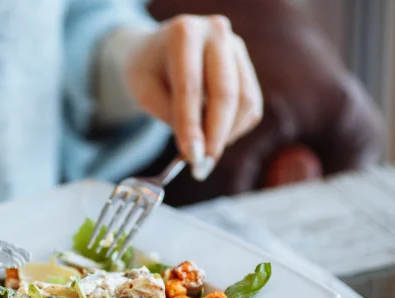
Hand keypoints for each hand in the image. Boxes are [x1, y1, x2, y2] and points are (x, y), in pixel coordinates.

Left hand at [125, 15, 262, 180]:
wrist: (156, 50)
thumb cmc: (147, 71)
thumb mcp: (143, 91)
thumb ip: (170, 116)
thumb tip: (197, 150)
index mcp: (183, 33)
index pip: (190, 86)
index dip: (191, 125)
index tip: (191, 157)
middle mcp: (216, 33)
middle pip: (225, 93)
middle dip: (214, 136)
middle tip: (202, 167)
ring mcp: (236, 47)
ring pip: (245, 102)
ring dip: (226, 135)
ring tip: (203, 153)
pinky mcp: (246, 65)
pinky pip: (250, 105)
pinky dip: (234, 128)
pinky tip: (212, 135)